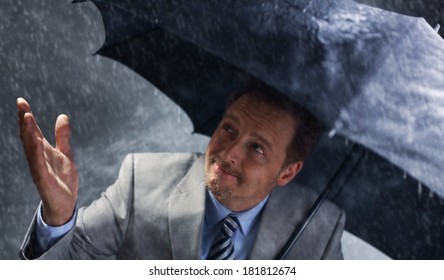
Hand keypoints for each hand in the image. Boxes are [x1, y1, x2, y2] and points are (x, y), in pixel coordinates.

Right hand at [17, 98, 77, 225]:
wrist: (65, 204)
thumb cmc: (62, 180)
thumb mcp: (66, 154)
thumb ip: (63, 137)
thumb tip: (62, 116)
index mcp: (43, 151)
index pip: (33, 131)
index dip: (27, 117)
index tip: (21, 101)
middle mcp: (37, 158)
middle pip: (29, 136)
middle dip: (24, 120)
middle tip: (20, 104)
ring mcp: (39, 168)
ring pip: (31, 148)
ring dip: (28, 133)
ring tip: (26, 117)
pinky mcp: (43, 179)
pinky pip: (39, 165)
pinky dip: (36, 153)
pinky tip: (36, 142)